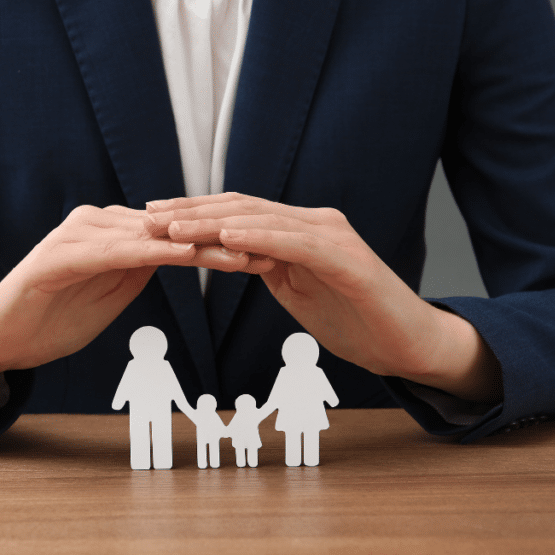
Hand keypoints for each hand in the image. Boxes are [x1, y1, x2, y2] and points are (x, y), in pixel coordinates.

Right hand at [0, 204, 254, 401]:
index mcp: (113, 232)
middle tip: (274, 250)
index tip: (269, 254)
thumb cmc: (55, 318)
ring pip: (151, 236)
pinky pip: (115, 252)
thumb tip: (178, 252)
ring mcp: (77, 235)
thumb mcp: (111, 293)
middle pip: (173, 229)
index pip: (178, 234)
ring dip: (200, 246)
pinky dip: (153, 253)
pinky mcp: (59, 255)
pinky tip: (185, 256)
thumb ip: (140, 269)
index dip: (224, 244)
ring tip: (245, 256)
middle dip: (224, 241)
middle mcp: (98, 223)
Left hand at [146, 193, 502, 402]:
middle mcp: (313, 223)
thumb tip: (228, 253)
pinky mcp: (346, 259)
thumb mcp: (297, 289)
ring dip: (214, 222)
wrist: (406, 344)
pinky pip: (295, 243)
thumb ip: (267, 266)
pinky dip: (260, 237)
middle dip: (192, 211)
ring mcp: (331, 237)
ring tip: (173, 226)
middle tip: (148, 215)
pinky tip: (228, 237)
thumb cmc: (354, 319)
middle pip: (243, 209)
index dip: (194, 213)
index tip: (152, 218)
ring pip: (262, 221)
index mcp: (297, 231)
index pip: (237, 214)